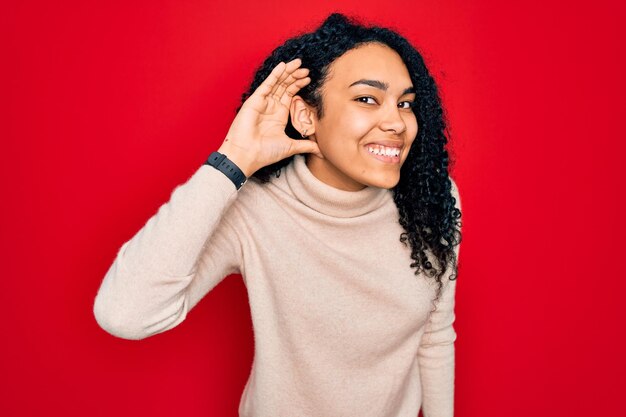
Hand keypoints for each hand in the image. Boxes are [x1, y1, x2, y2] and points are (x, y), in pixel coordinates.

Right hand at [218, 58, 321, 176]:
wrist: (247, 155)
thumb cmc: (265, 152)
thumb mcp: (291, 147)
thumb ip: (306, 146)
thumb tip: (321, 152)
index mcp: (279, 114)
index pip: (290, 94)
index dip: (299, 85)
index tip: (309, 78)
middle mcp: (271, 106)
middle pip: (284, 86)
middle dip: (295, 76)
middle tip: (306, 69)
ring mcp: (262, 102)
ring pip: (277, 83)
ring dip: (288, 72)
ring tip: (298, 63)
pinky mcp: (255, 101)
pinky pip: (267, 85)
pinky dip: (275, 75)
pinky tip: (283, 66)